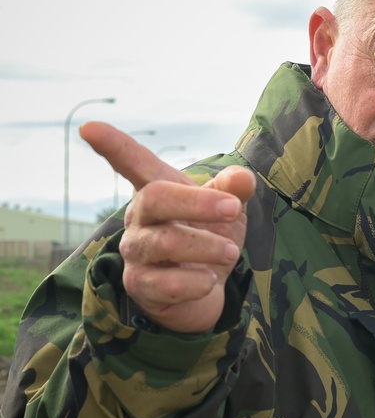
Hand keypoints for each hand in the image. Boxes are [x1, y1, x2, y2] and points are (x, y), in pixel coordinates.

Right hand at [81, 122, 255, 333]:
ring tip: (231, 251)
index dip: (114, 146)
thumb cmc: (209, 237)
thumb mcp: (228, 209)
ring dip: (206, 246)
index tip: (90, 128)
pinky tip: (209, 280)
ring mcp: (136, 252)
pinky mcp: (141, 286)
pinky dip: (196, 281)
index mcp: (159, 190)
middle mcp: (140, 218)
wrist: (205, 290)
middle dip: (198, 203)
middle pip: (155, 199)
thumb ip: (234, 190)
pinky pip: (166, 283)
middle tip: (233, 209)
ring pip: (164, 243)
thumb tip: (243, 179)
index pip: (133, 163)